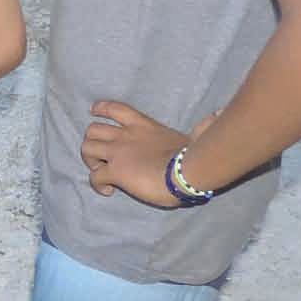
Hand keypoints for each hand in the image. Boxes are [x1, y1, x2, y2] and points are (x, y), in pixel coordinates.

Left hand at [80, 101, 218, 205]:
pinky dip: (97, 185)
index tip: (94, 111)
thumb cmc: (194, 156)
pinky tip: (108, 191)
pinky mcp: (115, 172)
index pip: (115, 108)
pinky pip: (94, 177)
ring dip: (90, 161)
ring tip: (101, 172)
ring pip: (86, 149)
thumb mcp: (193, 135)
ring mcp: (118, 152)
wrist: (187, 170)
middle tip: (102, 158)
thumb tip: (214, 116)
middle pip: (92, 129)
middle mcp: (125, 135)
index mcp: (143, 125)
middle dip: (92, 142)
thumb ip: (197, 127)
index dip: (101, 109)